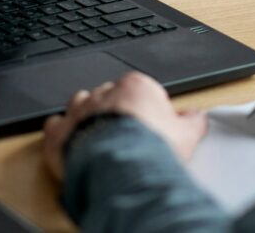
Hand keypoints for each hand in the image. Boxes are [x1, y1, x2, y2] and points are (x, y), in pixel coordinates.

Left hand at [42, 72, 206, 182]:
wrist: (120, 168)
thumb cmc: (151, 149)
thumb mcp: (185, 135)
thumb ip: (191, 122)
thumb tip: (197, 117)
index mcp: (135, 87)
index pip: (140, 90)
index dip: (145, 110)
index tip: (150, 127)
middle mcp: (103, 92)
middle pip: (110, 96)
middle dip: (116, 112)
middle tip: (127, 137)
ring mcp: (78, 110)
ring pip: (80, 105)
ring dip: (88, 118)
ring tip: (101, 141)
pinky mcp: (58, 131)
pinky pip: (57, 125)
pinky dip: (64, 134)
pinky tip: (74, 145)